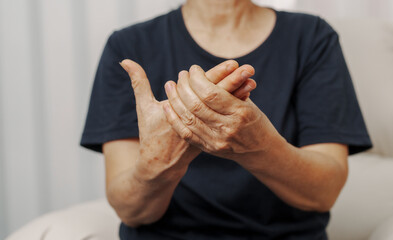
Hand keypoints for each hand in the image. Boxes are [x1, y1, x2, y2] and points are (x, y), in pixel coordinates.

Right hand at [120, 60, 256, 179]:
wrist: (161, 164)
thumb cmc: (151, 132)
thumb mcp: (144, 107)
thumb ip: (138, 82)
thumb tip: (124, 60)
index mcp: (180, 110)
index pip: (202, 89)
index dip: (217, 76)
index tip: (232, 63)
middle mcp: (195, 121)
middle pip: (217, 97)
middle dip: (233, 81)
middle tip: (247, 67)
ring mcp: (205, 130)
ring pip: (224, 108)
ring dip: (238, 92)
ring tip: (251, 77)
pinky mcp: (212, 135)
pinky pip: (226, 117)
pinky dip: (236, 105)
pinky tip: (247, 92)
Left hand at [163, 65, 279, 161]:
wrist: (260, 151)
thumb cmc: (255, 120)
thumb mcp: (248, 102)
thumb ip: (234, 87)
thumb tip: (221, 66)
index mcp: (240, 112)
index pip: (211, 93)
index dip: (198, 79)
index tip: (193, 69)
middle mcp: (227, 128)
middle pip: (196, 105)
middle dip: (184, 87)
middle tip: (181, 75)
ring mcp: (217, 141)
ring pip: (188, 118)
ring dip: (175, 99)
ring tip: (170, 85)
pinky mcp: (209, 149)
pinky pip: (186, 133)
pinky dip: (174, 118)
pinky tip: (167, 105)